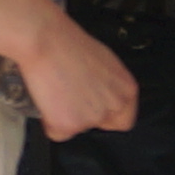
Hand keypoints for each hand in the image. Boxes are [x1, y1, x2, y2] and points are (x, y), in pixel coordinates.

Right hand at [18, 11, 141, 142]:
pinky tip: (47, 99)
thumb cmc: (70, 43)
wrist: (46, 41)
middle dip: (82, 114)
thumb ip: (108, 84)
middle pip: (98, 124)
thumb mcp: (104, 63)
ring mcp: (92, 118)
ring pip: (76, 128)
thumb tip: (98, 94)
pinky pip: (56, 133)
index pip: (123, 120)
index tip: (91, 108)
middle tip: (68, 95)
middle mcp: (114, 106)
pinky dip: (48, 121)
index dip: (105, 115)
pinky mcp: (68, 125)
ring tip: (55, 90)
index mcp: (127, 90)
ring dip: (65, 116)